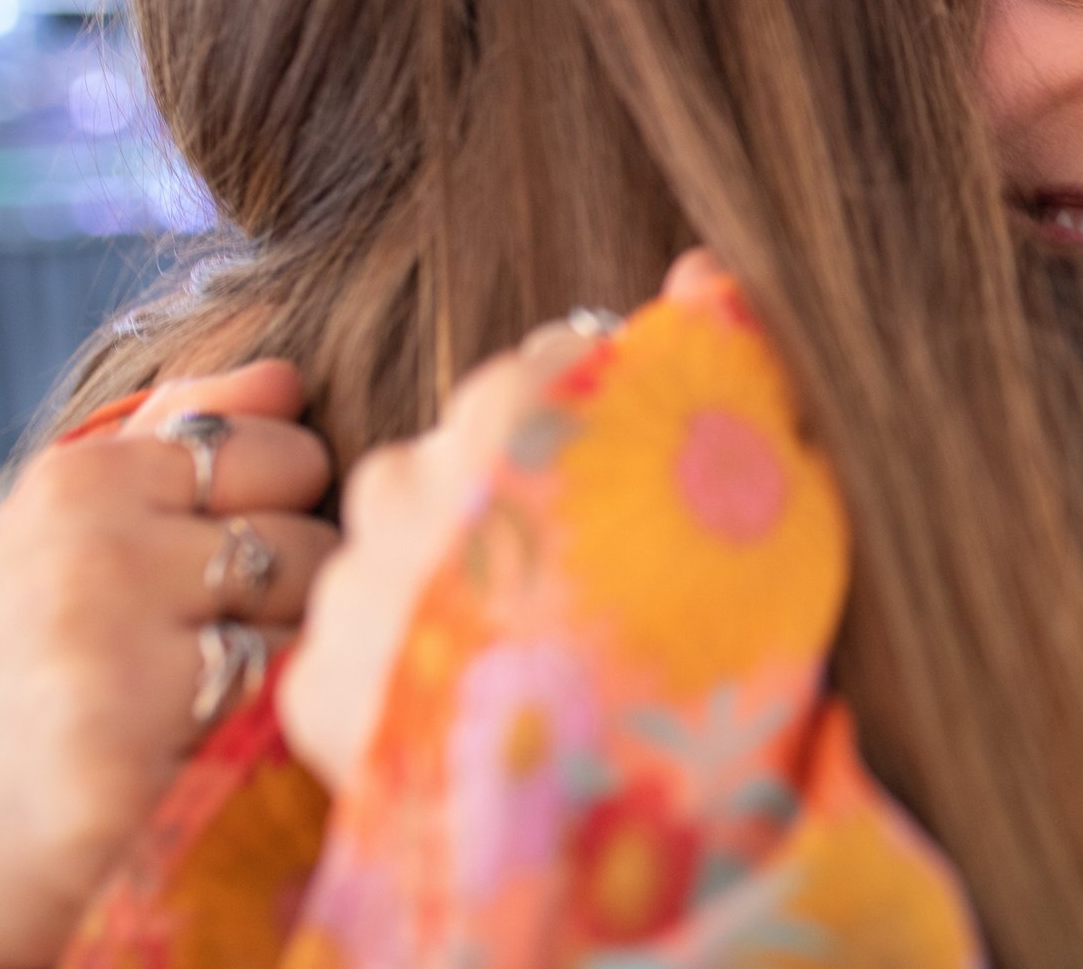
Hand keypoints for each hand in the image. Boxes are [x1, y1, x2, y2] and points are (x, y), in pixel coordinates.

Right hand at [0, 364, 336, 968]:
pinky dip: (259, 741)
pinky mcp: (121, 758)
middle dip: (282, 600)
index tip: (206, 570)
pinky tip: (190, 758)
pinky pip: (280, 717)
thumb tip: (285, 373)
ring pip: (306, 627)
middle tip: (198, 653)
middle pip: (309, 542)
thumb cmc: (32, 671)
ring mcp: (103, 653)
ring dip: (275, 671)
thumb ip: (179, 438)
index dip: (275, 516)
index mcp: (80, 481)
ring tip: (193, 704)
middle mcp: (91, 552)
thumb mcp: (76, 533)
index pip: (286, 452)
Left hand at [279, 256, 728, 789]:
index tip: (626, 475)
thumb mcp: (764, 486)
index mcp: (520, 416)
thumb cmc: (727, 638)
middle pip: (452, 459)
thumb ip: (728, 366)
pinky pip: (350, 649)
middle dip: (505, 499)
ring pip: (389, 551)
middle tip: (581, 573)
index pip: (542, 372)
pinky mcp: (318, 689)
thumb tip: (699, 265)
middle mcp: (412, 481)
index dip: (591, 419)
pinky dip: (398, 668)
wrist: (638, 817)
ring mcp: (356, 587)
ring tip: (520, 645)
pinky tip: (468, 702)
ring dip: (440, 581)